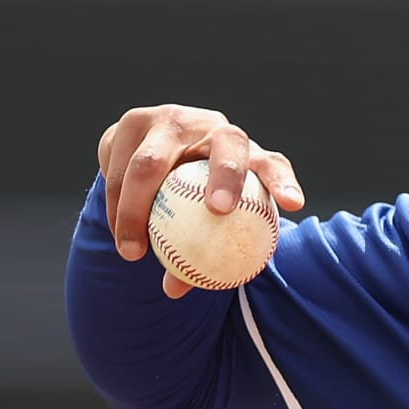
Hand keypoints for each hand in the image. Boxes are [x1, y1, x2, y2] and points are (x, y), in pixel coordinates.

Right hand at [97, 105, 304, 297]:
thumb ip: (199, 249)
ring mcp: (172, 119)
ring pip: (153, 163)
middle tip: (219, 211)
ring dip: (137, 209)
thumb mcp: (202, 217)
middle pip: (229, 145)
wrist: (145, 150)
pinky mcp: (133, 121)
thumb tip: (174, 289)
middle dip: (229, 174)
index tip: (293, 206)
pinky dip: (115, 204)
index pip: (272, 165)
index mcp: (244, 151)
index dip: (283, 182)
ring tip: (134, 251)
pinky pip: (119, 169)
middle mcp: (213, 126)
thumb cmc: (187, 193)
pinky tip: (116, 232)